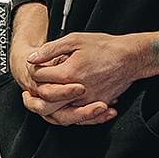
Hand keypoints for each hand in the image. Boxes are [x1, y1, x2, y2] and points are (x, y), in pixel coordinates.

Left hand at [6, 4, 110, 124]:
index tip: (34, 66)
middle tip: (28, 92)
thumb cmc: (105, 47)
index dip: (34, 70)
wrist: (129, 57)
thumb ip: (51, 49)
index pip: (40, 77)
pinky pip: (77, 118)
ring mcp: (87, 101)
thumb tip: (33, 58)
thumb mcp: (74, 40)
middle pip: (46, 101)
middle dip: (34, 97)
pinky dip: (66, 115)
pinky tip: (61, 108)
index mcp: (68, 72)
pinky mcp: (96, 105)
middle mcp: (77, 91)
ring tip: (40, 102)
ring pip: (60, 114)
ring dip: (47, 109)